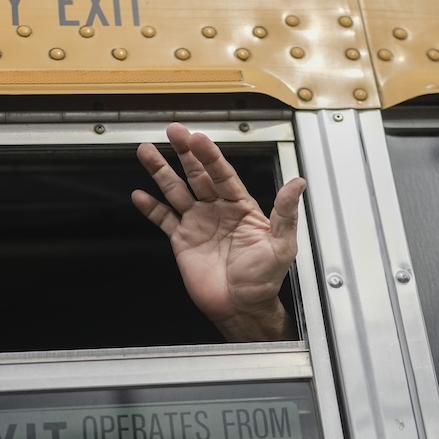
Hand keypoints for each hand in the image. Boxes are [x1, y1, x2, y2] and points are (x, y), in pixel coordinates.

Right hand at [133, 123, 306, 341]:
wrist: (241, 307)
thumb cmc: (264, 279)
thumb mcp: (281, 244)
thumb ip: (285, 212)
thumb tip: (298, 184)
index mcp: (240, 206)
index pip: (223, 173)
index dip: (210, 156)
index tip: (198, 139)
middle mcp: (217, 210)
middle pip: (197, 174)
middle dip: (184, 152)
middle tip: (173, 131)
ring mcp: (197, 223)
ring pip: (176, 190)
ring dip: (161, 172)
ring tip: (146, 152)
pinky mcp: (182, 241)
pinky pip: (164, 219)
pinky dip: (151, 208)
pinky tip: (140, 195)